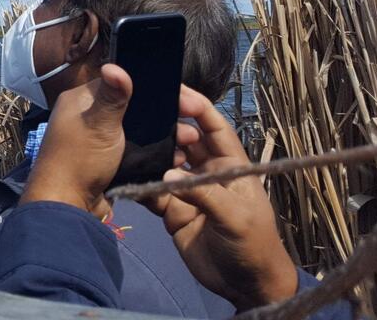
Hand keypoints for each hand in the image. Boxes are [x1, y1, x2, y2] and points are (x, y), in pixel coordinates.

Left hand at [21, 63, 201, 213]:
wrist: (69, 205)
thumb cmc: (81, 158)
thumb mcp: (99, 124)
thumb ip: (112, 96)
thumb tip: (113, 63)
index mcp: (80, 100)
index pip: (117, 84)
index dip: (148, 88)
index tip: (181, 96)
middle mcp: (87, 116)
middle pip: (130, 108)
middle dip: (160, 116)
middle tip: (192, 124)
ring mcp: (98, 140)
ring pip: (135, 131)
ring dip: (161, 136)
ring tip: (190, 141)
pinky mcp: (107, 161)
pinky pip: (134, 151)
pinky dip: (152, 152)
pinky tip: (176, 156)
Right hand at [138, 87, 298, 310]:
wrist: (245, 285)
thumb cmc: (253, 244)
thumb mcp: (236, 217)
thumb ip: (203, 193)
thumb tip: (166, 173)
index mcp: (231, 165)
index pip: (214, 127)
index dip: (197, 107)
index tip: (175, 91)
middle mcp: (208, 172)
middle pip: (185, 140)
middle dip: (167, 126)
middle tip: (141, 115)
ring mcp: (188, 191)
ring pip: (165, 162)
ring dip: (151, 153)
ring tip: (128, 140)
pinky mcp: (172, 210)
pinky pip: (152, 191)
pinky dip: (139, 183)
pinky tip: (123, 172)